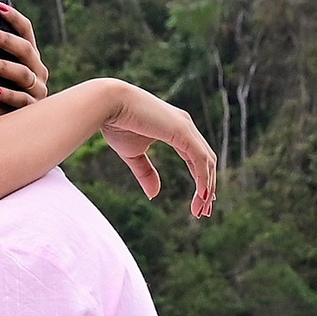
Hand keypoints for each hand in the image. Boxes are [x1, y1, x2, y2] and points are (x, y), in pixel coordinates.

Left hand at [0, 1, 49, 107]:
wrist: (14, 127)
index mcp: (31, 58)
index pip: (27, 32)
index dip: (15, 18)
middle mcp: (38, 71)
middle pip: (26, 50)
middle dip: (6, 40)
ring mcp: (38, 91)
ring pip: (24, 74)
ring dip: (3, 66)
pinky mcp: (33, 110)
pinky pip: (22, 100)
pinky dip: (7, 94)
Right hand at [97, 83, 217, 217]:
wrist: (108, 104)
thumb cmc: (117, 124)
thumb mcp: (133, 154)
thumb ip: (146, 173)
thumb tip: (155, 195)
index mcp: (176, 129)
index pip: (196, 158)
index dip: (201, 180)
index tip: (201, 201)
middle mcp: (185, 126)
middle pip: (206, 161)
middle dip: (208, 188)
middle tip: (204, 211)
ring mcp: (186, 127)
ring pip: (207, 162)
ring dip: (207, 187)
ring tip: (202, 209)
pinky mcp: (183, 131)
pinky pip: (200, 159)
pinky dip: (203, 178)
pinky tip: (202, 194)